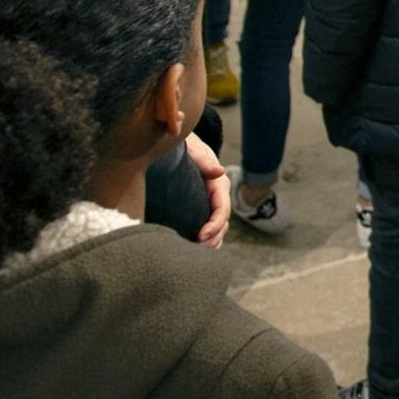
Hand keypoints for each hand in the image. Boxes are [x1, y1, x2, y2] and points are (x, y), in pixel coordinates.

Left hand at [183, 130, 227, 248]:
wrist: (176, 142)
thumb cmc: (183, 144)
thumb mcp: (192, 148)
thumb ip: (202, 159)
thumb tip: (219, 172)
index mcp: (218, 182)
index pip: (222, 208)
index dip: (214, 225)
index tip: (200, 237)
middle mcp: (217, 194)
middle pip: (222, 223)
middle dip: (212, 239)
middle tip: (196, 251)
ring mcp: (209, 202)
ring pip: (217, 228)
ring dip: (210, 242)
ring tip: (195, 255)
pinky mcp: (200, 207)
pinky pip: (207, 227)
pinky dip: (205, 240)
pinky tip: (192, 250)